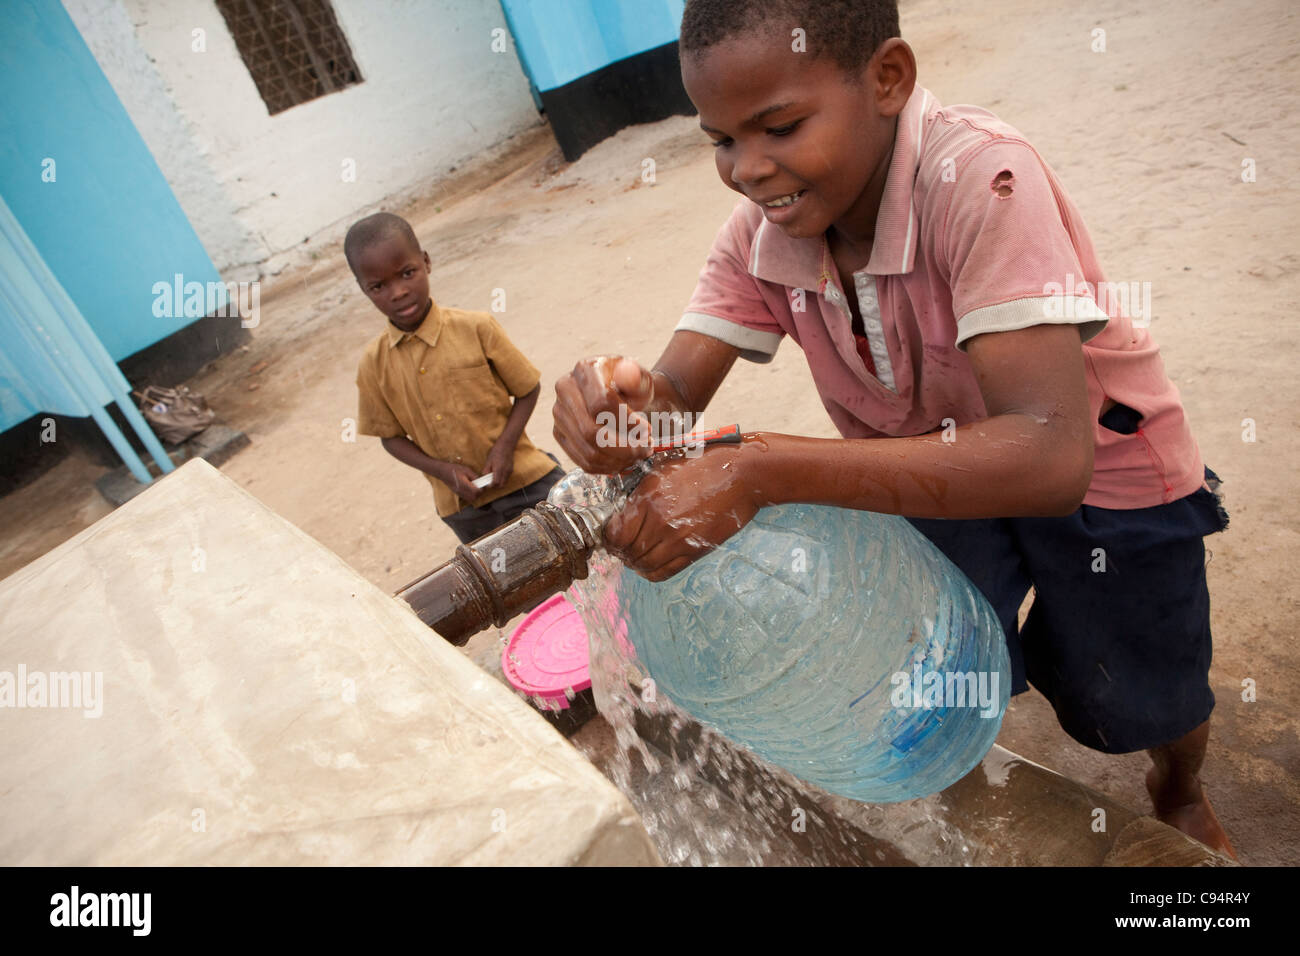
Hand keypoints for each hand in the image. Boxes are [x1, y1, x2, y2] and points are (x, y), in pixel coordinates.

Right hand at [445, 462, 483, 503]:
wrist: (442, 471)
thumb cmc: (453, 469)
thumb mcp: (466, 469)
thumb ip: (474, 476)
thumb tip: (480, 480)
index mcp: (464, 484)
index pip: (476, 491)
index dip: (481, 489)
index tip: (482, 485)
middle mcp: (461, 490)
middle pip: (474, 498)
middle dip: (479, 494)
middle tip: (480, 487)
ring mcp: (458, 493)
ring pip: (470, 499)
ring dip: (475, 495)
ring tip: (475, 488)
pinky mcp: (457, 493)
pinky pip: (466, 497)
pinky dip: (470, 495)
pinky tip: (470, 488)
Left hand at [484, 441, 513, 488]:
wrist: (506, 445)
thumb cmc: (496, 451)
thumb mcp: (488, 460)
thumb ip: (486, 470)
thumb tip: (484, 477)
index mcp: (498, 469)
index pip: (496, 483)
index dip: (491, 485)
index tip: (487, 485)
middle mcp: (505, 471)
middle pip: (501, 485)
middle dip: (496, 486)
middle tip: (490, 483)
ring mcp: (509, 471)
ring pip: (505, 482)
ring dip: (499, 482)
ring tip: (494, 477)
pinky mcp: (511, 470)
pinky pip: (507, 478)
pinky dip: (502, 479)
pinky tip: (499, 473)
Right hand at [553, 356, 655, 473]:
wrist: (620, 394)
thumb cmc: (632, 387)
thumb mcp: (641, 379)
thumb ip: (638, 378)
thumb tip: (628, 375)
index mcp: (585, 369)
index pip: (601, 403)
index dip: (627, 422)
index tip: (647, 430)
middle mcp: (565, 389)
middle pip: (590, 431)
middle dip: (624, 447)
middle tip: (646, 448)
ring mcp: (559, 413)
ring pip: (587, 451)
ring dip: (618, 460)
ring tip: (638, 454)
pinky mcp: (560, 434)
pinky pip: (582, 461)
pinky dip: (607, 467)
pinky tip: (624, 460)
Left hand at [605, 445, 762, 581]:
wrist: (742, 474)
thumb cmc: (705, 465)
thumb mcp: (664, 468)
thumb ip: (640, 489)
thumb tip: (621, 509)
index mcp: (649, 497)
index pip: (615, 532)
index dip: (608, 537)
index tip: (610, 534)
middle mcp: (660, 520)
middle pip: (627, 550)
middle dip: (619, 551)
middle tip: (620, 547)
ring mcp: (678, 538)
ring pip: (643, 564)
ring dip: (634, 563)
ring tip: (634, 556)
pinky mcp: (694, 550)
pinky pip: (663, 572)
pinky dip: (651, 572)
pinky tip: (649, 564)